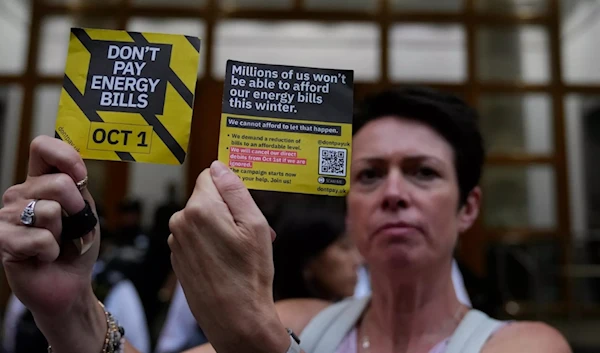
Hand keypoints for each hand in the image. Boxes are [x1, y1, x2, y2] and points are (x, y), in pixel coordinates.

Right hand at [0, 135, 104, 352]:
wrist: (69, 283)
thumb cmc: (77, 247)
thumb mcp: (86, 213)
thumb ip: (79, 190)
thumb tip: (73, 175)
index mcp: (40, 181)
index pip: (42, 148)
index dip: (65, 156)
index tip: (81, 176)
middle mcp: (21, 194)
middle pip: (58, 183)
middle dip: (77, 209)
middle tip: (72, 228)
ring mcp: (8, 216)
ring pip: (50, 211)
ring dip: (63, 234)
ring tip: (54, 244)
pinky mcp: (3, 240)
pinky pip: (41, 239)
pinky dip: (52, 252)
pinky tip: (43, 257)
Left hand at [168, 161, 288, 352]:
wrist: (235, 319)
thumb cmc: (249, 274)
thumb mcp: (254, 225)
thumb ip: (235, 190)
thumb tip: (219, 166)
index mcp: (200, 208)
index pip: (211, 175)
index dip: (231, 188)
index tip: (245, 204)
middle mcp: (181, 222)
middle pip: (207, 199)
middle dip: (230, 209)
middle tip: (253, 232)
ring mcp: (176, 242)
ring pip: (202, 219)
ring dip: (222, 227)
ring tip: (243, 250)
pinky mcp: (177, 259)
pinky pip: (196, 238)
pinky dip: (211, 244)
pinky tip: (228, 262)